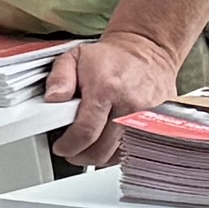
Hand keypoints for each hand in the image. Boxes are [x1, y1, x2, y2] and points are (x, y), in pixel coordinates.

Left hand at [61, 24, 176, 162]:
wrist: (147, 50)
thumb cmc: (112, 56)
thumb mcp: (75, 56)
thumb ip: (59, 78)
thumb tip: (52, 99)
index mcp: (107, 89)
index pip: (85, 132)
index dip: (68, 145)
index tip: (60, 146)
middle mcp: (129, 106)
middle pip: (100, 150)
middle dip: (79, 155)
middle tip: (70, 149)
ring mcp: (145, 118)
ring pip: (115, 155)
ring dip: (96, 156)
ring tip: (85, 145)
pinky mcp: (156, 125)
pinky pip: (131, 151)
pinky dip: (115, 153)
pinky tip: (104, 143)